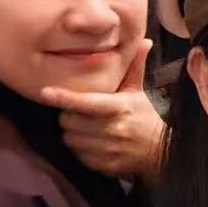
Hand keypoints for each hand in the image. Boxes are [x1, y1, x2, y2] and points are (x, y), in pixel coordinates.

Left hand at [39, 39, 165, 178]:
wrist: (162, 152)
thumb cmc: (145, 117)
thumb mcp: (139, 92)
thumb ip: (135, 67)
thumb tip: (144, 40)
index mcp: (119, 107)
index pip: (85, 102)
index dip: (64, 97)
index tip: (45, 92)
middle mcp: (112, 129)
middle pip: (70, 121)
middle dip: (69, 116)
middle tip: (78, 113)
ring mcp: (107, 149)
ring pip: (71, 139)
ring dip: (73, 133)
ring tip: (85, 128)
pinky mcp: (104, 165)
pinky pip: (78, 155)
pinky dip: (80, 149)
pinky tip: (91, 142)